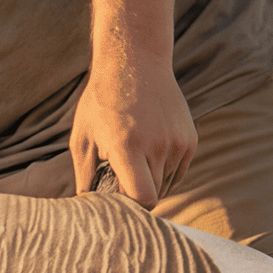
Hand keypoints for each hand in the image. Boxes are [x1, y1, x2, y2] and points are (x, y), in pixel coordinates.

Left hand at [69, 44, 196, 205]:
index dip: (131, 208)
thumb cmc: (101, 102)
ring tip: (132, 161)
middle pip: (153, 194)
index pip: (142, 198)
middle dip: (135, 194)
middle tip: (117, 183)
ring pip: (166, 184)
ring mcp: (177, 142)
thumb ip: (84, 177)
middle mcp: (158, 146)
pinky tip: (147, 154)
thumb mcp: (82, 138)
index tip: (116, 202)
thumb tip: (86, 209)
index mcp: (128, 146)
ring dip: (150, 181)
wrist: (136, 63)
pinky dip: (163, 170)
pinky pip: (177, 171)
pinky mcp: (190, 139)